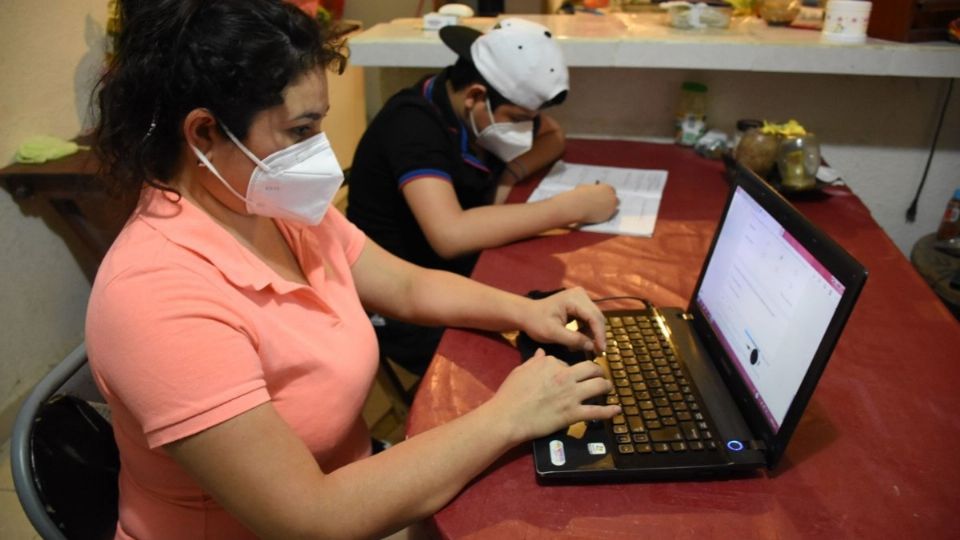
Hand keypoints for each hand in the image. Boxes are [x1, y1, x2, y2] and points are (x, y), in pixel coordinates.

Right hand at [489, 349, 619, 442]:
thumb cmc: (511, 394)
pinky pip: (596, 411)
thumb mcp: (521, 371)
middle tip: (600, 374)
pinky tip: (617, 410)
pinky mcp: (573, 414)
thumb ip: (534, 361)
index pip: (567, 362)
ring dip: (606, 385)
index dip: (570, 368)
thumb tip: (541, 353)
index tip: (571, 373)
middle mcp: (565, 376)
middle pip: (591, 368)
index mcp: (551, 364)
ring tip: (608, 387)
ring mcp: (571, 395)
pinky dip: (609, 411)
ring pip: (598, 385)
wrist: (509, 417)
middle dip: (598, 370)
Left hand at [520, 286, 605, 353]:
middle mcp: (580, 295)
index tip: (601, 351)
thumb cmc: (536, 322)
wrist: (526, 314)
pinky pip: (589, 318)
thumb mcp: (553, 333)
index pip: (594, 318)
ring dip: (593, 334)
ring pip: (595, 318)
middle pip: (597, 317)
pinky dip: (587, 330)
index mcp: (574, 299)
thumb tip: (592, 346)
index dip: (599, 335)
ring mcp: (580, 298)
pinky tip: (582, 340)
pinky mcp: (579, 303)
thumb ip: (573, 339)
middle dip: (598, 335)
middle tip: (598, 352)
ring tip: (588, 348)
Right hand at [554, 183, 618, 223]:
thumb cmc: (579, 194)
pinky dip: (603, 216)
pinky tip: (597, 216)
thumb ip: (592, 189)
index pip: (612, 191)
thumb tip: (590, 191)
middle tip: (606, 205)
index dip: (607, 194)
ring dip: (609, 210)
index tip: (604, 197)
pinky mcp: (607, 217)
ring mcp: (611, 208)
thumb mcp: (585, 187)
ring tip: (602, 212)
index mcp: (607, 188)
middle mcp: (612, 198)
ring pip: (613, 210)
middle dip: (611, 202)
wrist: (577, 205)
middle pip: (616, 200)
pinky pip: (607, 216)